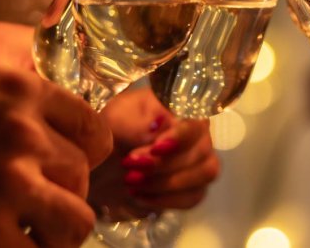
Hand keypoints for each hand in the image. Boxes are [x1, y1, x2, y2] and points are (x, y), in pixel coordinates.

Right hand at [0, 69, 111, 247]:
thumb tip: (49, 156)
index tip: (63, 176)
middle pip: (82, 177)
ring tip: (25, 239)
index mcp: (18, 91)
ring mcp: (9, 183)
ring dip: (53, 235)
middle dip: (62, 200)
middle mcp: (23, 132)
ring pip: (76, 221)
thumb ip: (12, 116)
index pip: (93, 130)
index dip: (81, 159)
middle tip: (34, 216)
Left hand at [88, 88, 219, 219]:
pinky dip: (166, 199)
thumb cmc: (116, 129)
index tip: (155, 149)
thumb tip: (159, 125)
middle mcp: (199, 135)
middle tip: (129, 165)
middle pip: (201, 151)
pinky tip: (140, 194)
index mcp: (183, 110)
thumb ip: (138, 123)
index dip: (179, 137)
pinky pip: (193, 197)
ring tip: (132, 182)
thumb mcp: (118, 119)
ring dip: (166, 182)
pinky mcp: (193, 188)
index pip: (196, 122)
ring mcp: (200, 162)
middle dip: (164, 163)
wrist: (106, 158)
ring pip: (203, 175)